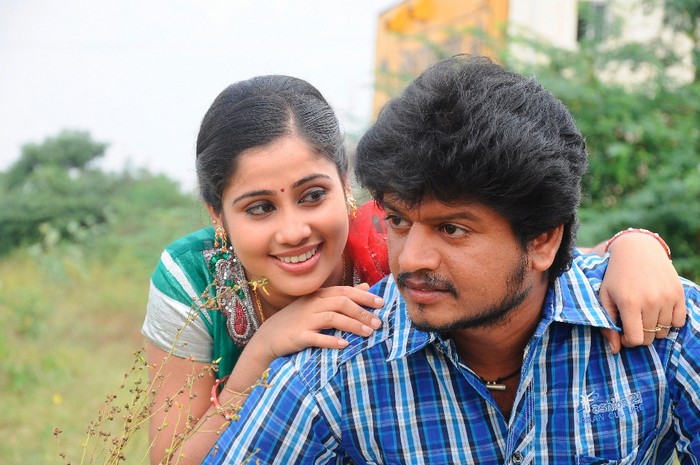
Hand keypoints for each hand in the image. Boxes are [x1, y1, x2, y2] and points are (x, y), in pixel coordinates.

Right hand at [252, 283, 383, 363]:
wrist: (269, 336)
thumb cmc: (299, 319)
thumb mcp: (319, 304)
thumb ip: (342, 295)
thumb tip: (366, 287)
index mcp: (319, 295)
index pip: (344, 291)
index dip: (363, 297)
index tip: (381, 303)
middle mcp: (313, 304)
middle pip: (341, 303)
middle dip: (362, 312)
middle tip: (378, 323)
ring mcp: (305, 320)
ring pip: (332, 318)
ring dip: (352, 325)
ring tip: (368, 333)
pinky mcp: (298, 336)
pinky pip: (316, 337)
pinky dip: (331, 340)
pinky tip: (344, 344)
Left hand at [598, 232, 685, 352]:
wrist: (638, 250)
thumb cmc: (616, 276)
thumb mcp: (604, 297)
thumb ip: (607, 324)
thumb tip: (615, 350)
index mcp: (630, 303)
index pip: (636, 339)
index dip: (628, 341)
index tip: (623, 332)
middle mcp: (651, 301)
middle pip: (650, 338)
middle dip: (640, 334)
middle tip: (633, 322)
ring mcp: (667, 297)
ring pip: (664, 331)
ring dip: (654, 328)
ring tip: (643, 314)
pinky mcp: (679, 294)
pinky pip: (679, 322)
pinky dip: (670, 322)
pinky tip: (657, 311)